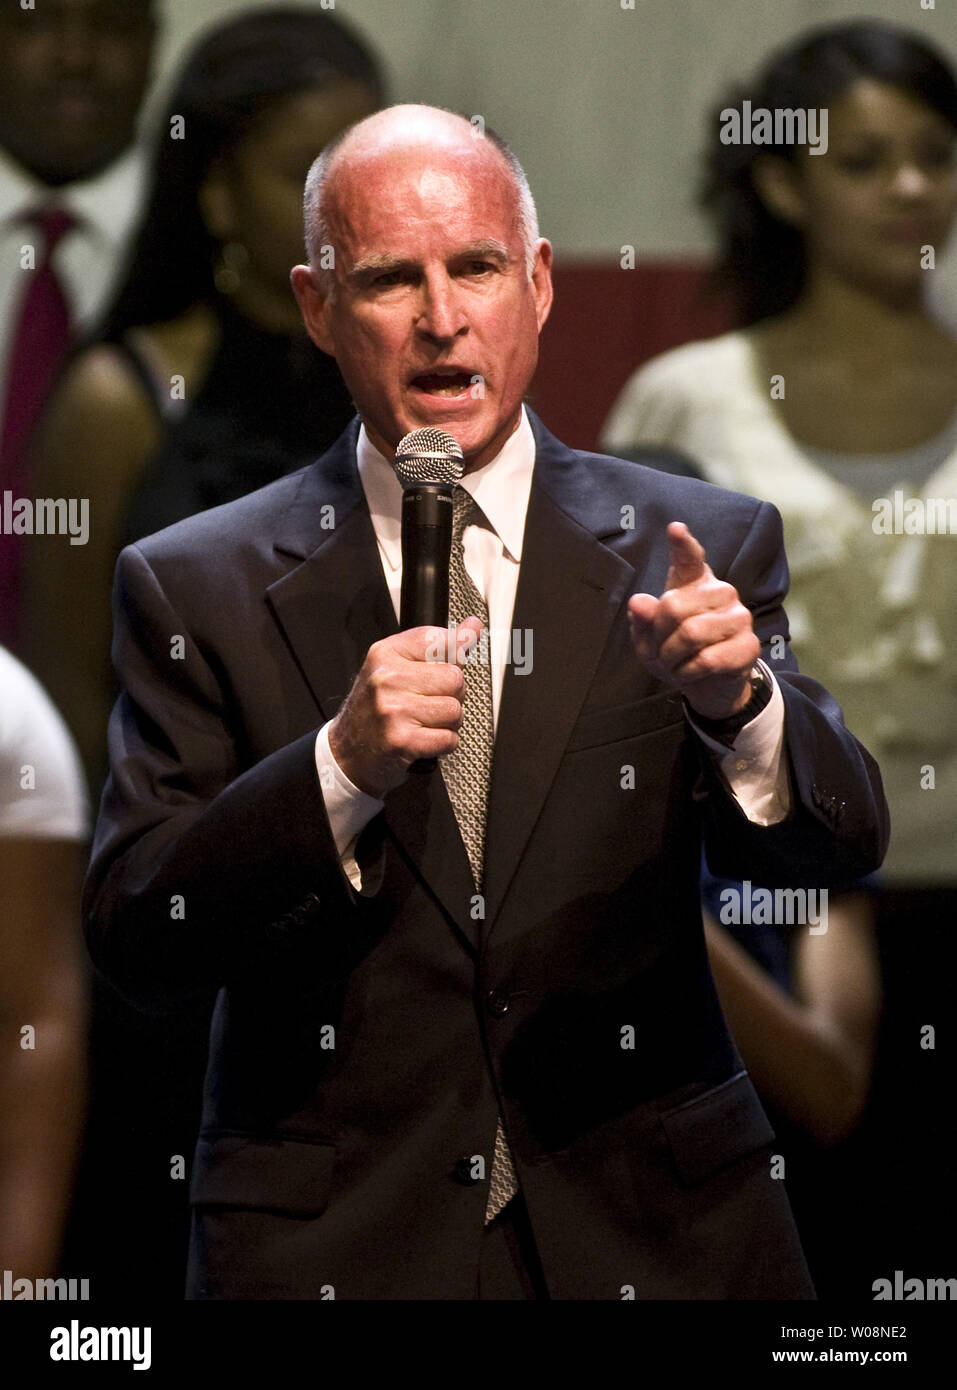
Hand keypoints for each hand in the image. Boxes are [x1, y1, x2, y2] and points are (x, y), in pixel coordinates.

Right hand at [328, 617, 483, 796]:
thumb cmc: (375, 708)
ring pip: (455, 710)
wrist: (348, 750)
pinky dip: (444, 743)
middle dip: (452, 695)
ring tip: (424, 722)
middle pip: (455, 679)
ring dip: (448, 722)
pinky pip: (449, 738)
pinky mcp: (402, 740)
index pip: (440, 640)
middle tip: (428, 703)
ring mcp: (394, 709)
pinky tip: (424, 740)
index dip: (452, 657)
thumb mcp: (397, 666)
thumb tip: (473, 625)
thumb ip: (439, 646)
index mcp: (386, 654)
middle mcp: (387, 678)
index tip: (443, 666)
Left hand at [628, 522, 759, 719]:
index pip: (689, 558)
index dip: (682, 544)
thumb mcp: (649, 638)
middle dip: (657, 638)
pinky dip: (688, 673)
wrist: (707, 685)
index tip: (675, 529)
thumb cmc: (676, 652)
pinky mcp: (749, 645)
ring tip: (673, 664)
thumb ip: (643, 619)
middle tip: (660, 653)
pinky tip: (690, 673)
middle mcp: (721, 592)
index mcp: (694, 582)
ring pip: (690, 633)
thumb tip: (638, 602)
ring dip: (671, 658)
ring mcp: (740, 617)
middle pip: (673, 607)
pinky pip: (707, 659)